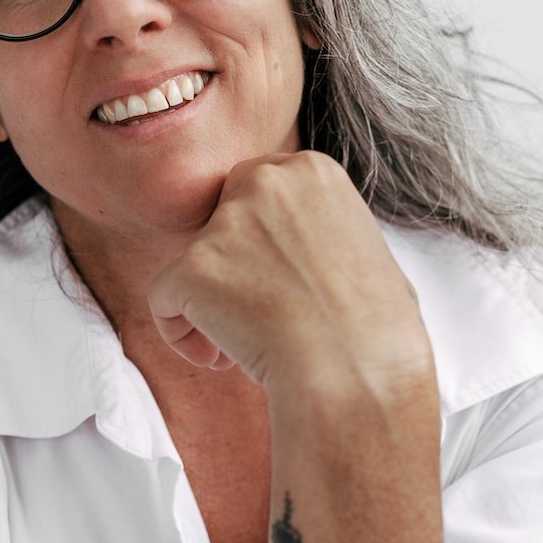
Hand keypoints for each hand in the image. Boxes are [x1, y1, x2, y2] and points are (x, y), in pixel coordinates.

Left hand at [147, 151, 432, 391]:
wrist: (357, 371)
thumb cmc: (379, 330)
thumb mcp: (367, 253)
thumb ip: (323, 234)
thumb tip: (303, 253)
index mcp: (312, 171)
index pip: (261, 190)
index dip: (261, 242)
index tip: (279, 284)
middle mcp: (266, 183)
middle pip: (220, 217)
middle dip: (229, 264)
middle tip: (257, 313)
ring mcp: (225, 224)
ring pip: (193, 265)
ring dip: (212, 306)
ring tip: (246, 348)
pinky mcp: (192, 267)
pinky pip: (164, 301)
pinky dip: (181, 334)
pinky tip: (216, 360)